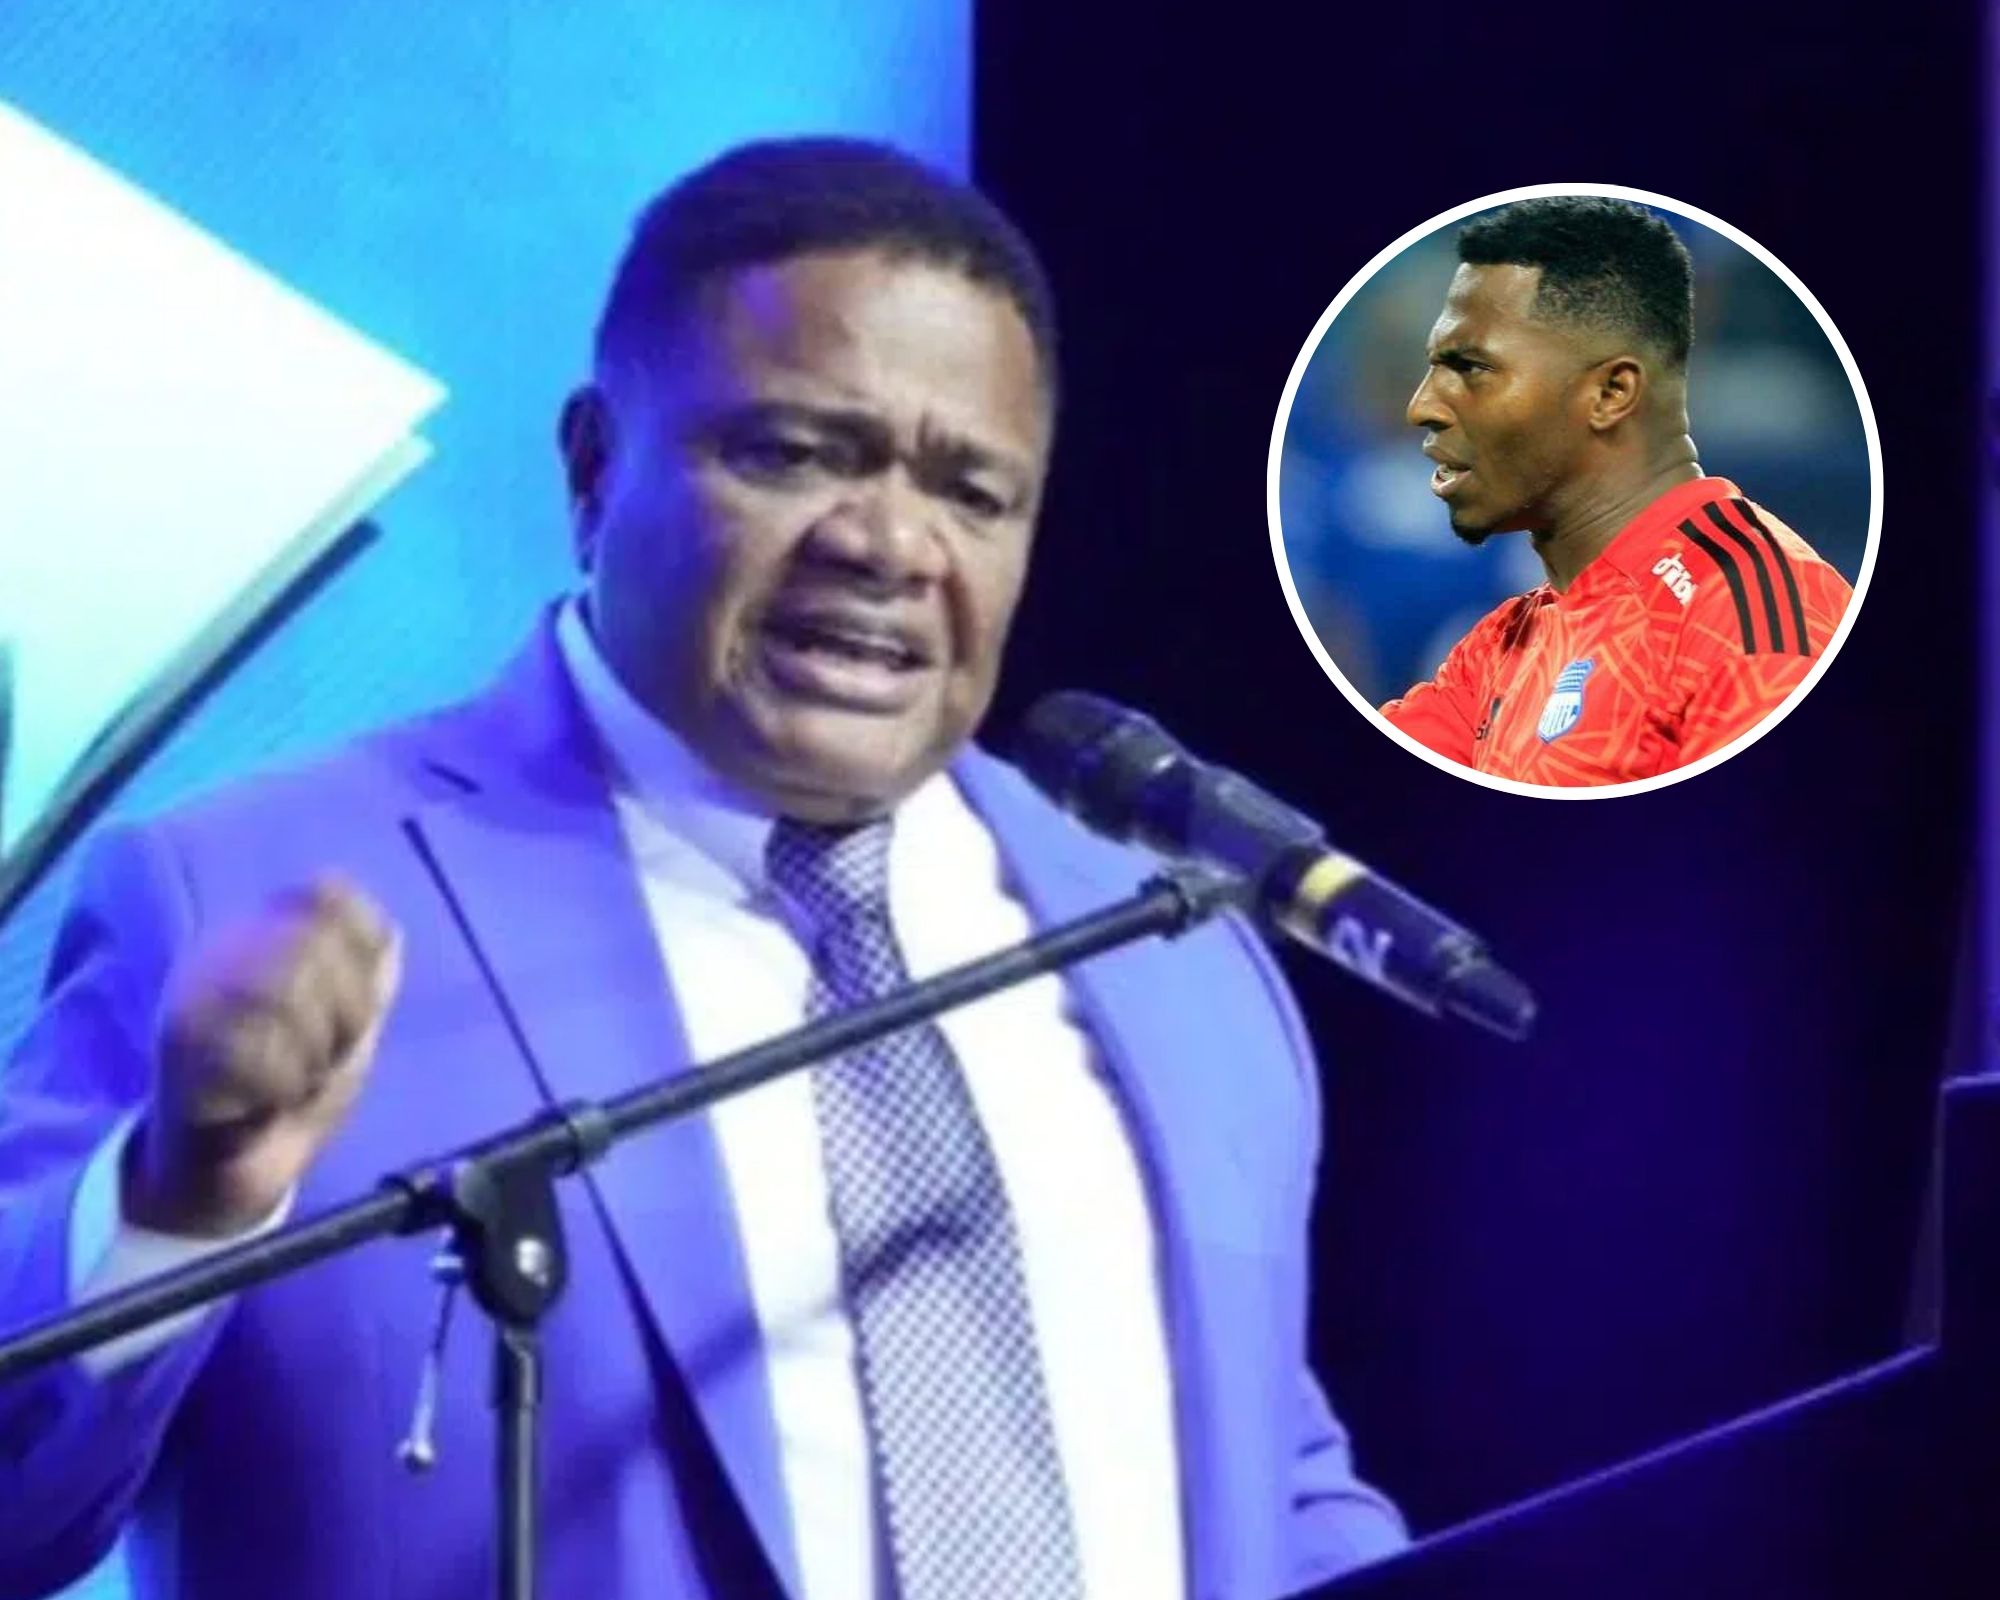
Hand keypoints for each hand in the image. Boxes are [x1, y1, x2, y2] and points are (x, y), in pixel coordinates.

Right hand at [125, 878, 402, 1236]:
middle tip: (331, 1054)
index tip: (365, 997)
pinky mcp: (178, 1057)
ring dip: (315, 1053)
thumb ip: (368, 987)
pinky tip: (272, 1105)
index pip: (326, 895)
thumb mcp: (344, 1038)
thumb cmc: (287, 1095)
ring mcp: (191, 1002)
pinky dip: (285, 1088)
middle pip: (313, 945)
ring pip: (283, 996)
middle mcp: (218, 957)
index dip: (364, 942)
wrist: (222, 1176)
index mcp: (261, 941)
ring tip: (301, 1080)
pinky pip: (254, 1056)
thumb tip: (393, 933)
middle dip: (349, 1010)